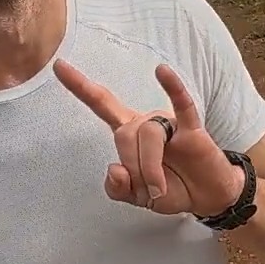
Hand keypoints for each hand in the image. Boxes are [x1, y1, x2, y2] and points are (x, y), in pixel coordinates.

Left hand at [53, 57, 244, 217]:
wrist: (206, 197)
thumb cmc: (171, 189)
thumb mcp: (137, 198)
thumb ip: (118, 189)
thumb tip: (114, 169)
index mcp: (129, 134)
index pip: (101, 104)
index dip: (80, 86)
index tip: (58, 66)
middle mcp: (145, 122)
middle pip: (125, 135)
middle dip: (135, 167)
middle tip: (150, 190)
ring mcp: (168, 123)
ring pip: (149, 134)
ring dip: (152, 167)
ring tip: (160, 188)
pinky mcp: (191, 128)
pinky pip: (181, 103)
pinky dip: (172, 87)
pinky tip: (162, 71)